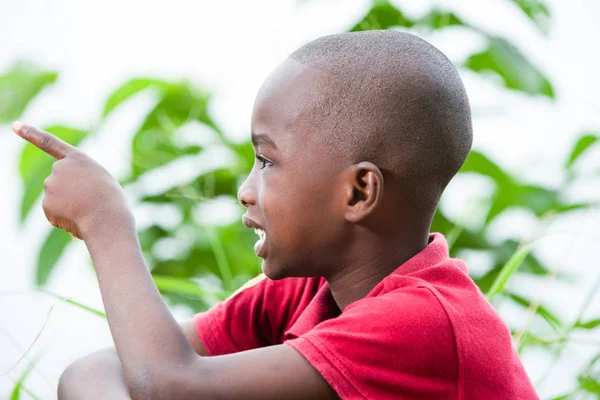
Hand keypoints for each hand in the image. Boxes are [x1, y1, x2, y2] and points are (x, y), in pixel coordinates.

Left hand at [12, 121, 132, 239]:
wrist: (106, 218)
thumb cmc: (110, 201)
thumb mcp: (99, 182)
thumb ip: (79, 182)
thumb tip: (60, 201)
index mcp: (76, 159)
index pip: (49, 143)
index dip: (31, 134)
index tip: (15, 125)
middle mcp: (59, 168)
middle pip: (59, 182)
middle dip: (71, 192)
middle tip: (90, 200)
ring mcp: (51, 186)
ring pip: (57, 198)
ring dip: (70, 205)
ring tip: (87, 209)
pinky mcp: (46, 205)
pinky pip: (55, 212)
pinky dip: (65, 218)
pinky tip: (78, 218)